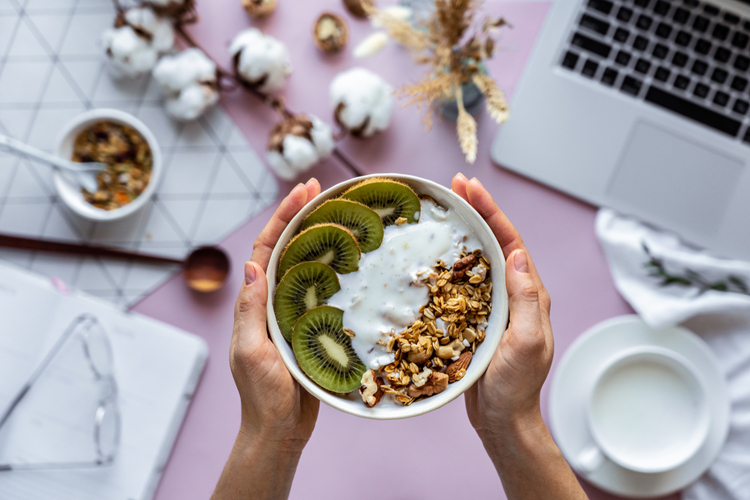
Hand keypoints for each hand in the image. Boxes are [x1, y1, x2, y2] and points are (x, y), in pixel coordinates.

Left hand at [229, 179, 321, 448]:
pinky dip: (337, 272)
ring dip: (321, 238)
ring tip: (340, 213)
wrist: (280, 431)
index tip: (303, 190)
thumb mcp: (251, 352)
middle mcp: (274, 302)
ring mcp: (295, 313)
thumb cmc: (262, 396)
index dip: (282, 217)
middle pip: (287, 249)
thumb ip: (250, 311)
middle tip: (323, 188)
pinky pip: (325, 292)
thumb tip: (252, 264)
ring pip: (308, 267)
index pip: (267, 250)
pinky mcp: (315, 328)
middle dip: (301, 216)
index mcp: (256, 303)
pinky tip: (354, 261)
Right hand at [451, 174, 552, 439]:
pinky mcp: (475, 317)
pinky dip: (449, 262)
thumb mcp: (527, 342)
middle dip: (477, 211)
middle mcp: (512, 293)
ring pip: (477, 258)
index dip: (491, 212)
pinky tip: (432, 255)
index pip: (510, 242)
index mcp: (528, 294)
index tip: (471, 187)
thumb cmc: (516, 386)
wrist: (501, 419)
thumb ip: (525, 299)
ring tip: (444, 209)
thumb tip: (516, 254)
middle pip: (493, 242)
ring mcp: (493, 305)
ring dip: (463, 231)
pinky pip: (462, 282)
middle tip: (454, 186)